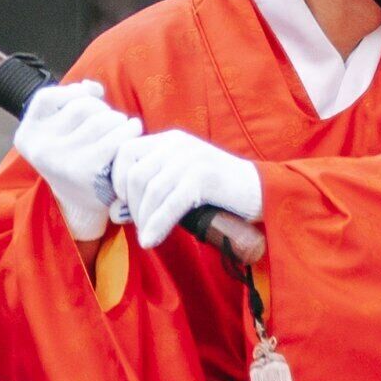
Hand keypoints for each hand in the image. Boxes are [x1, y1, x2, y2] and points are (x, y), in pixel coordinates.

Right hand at [13, 81, 138, 242]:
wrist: (83, 206)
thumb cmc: (75, 158)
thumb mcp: (62, 130)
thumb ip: (73, 101)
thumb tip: (91, 88)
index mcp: (27, 136)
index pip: (47, 97)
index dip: (73, 94)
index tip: (87, 103)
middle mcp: (40, 148)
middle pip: (81, 106)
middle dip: (102, 109)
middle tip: (111, 121)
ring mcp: (61, 161)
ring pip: (102, 119)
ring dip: (119, 120)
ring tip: (123, 127)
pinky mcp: (87, 172)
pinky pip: (115, 137)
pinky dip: (129, 130)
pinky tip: (133, 133)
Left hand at [106, 128, 264, 248]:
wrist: (264, 191)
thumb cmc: (220, 192)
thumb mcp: (182, 179)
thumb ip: (155, 184)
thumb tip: (118, 209)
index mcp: (169, 140)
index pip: (125, 152)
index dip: (116, 181)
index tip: (124, 206)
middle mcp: (178, 143)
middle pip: (134, 173)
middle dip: (131, 205)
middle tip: (138, 226)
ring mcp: (192, 158)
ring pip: (151, 189)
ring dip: (144, 219)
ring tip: (147, 237)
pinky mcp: (205, 176)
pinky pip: (170, 203)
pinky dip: (157, 225)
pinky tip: (152, 240)